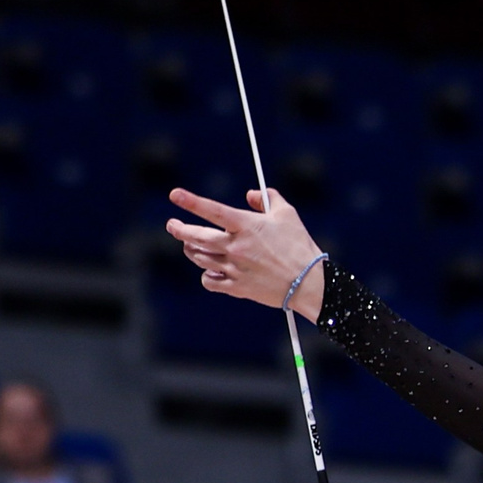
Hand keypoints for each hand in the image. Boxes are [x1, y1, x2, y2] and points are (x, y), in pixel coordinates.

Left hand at [165, 187, 324, 316]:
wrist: (309, 284)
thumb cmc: (300, 247)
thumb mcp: (288, 215)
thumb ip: (267, 198)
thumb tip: (250, 195)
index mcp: (247, 226)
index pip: (212, 210)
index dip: (191, 201)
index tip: (175, 195)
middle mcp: (236, 247)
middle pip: (196, 237)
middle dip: (179, 229)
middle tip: (172, 225)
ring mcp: (234, 268)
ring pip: (199, 257)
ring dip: (191, 249)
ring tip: (189, 245)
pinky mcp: (237, 287)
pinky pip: (210, 281)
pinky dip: (206, 275)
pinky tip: (210, 271)